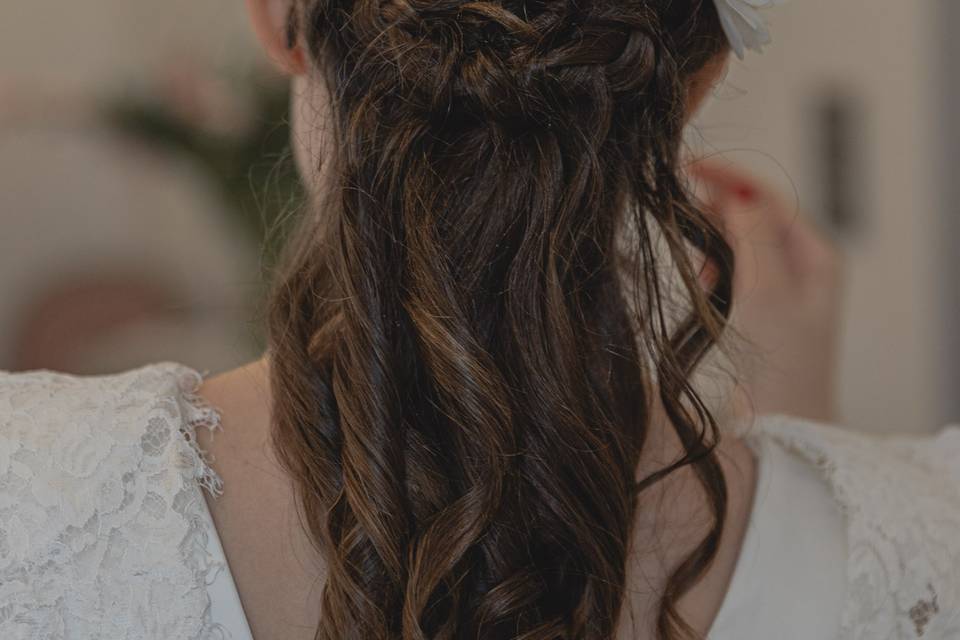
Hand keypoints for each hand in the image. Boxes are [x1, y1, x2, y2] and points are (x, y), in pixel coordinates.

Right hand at [686, 159, 845, 422]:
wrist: (779, 429)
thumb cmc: (782, 367)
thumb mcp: (768, 293)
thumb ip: (755, 237)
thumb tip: (738, 194)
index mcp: (816, 256)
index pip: (769, 198)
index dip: (729, 179)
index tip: (688, 169)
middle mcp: (802, 267)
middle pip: (753, 216)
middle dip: (717, 214)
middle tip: (681, 219)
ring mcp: (780, 289)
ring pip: (738, 243)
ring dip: (713, 245)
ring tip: (697, 270)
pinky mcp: (758, 310)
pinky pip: (732, 272)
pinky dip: (713, 271)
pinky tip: (702, 286)